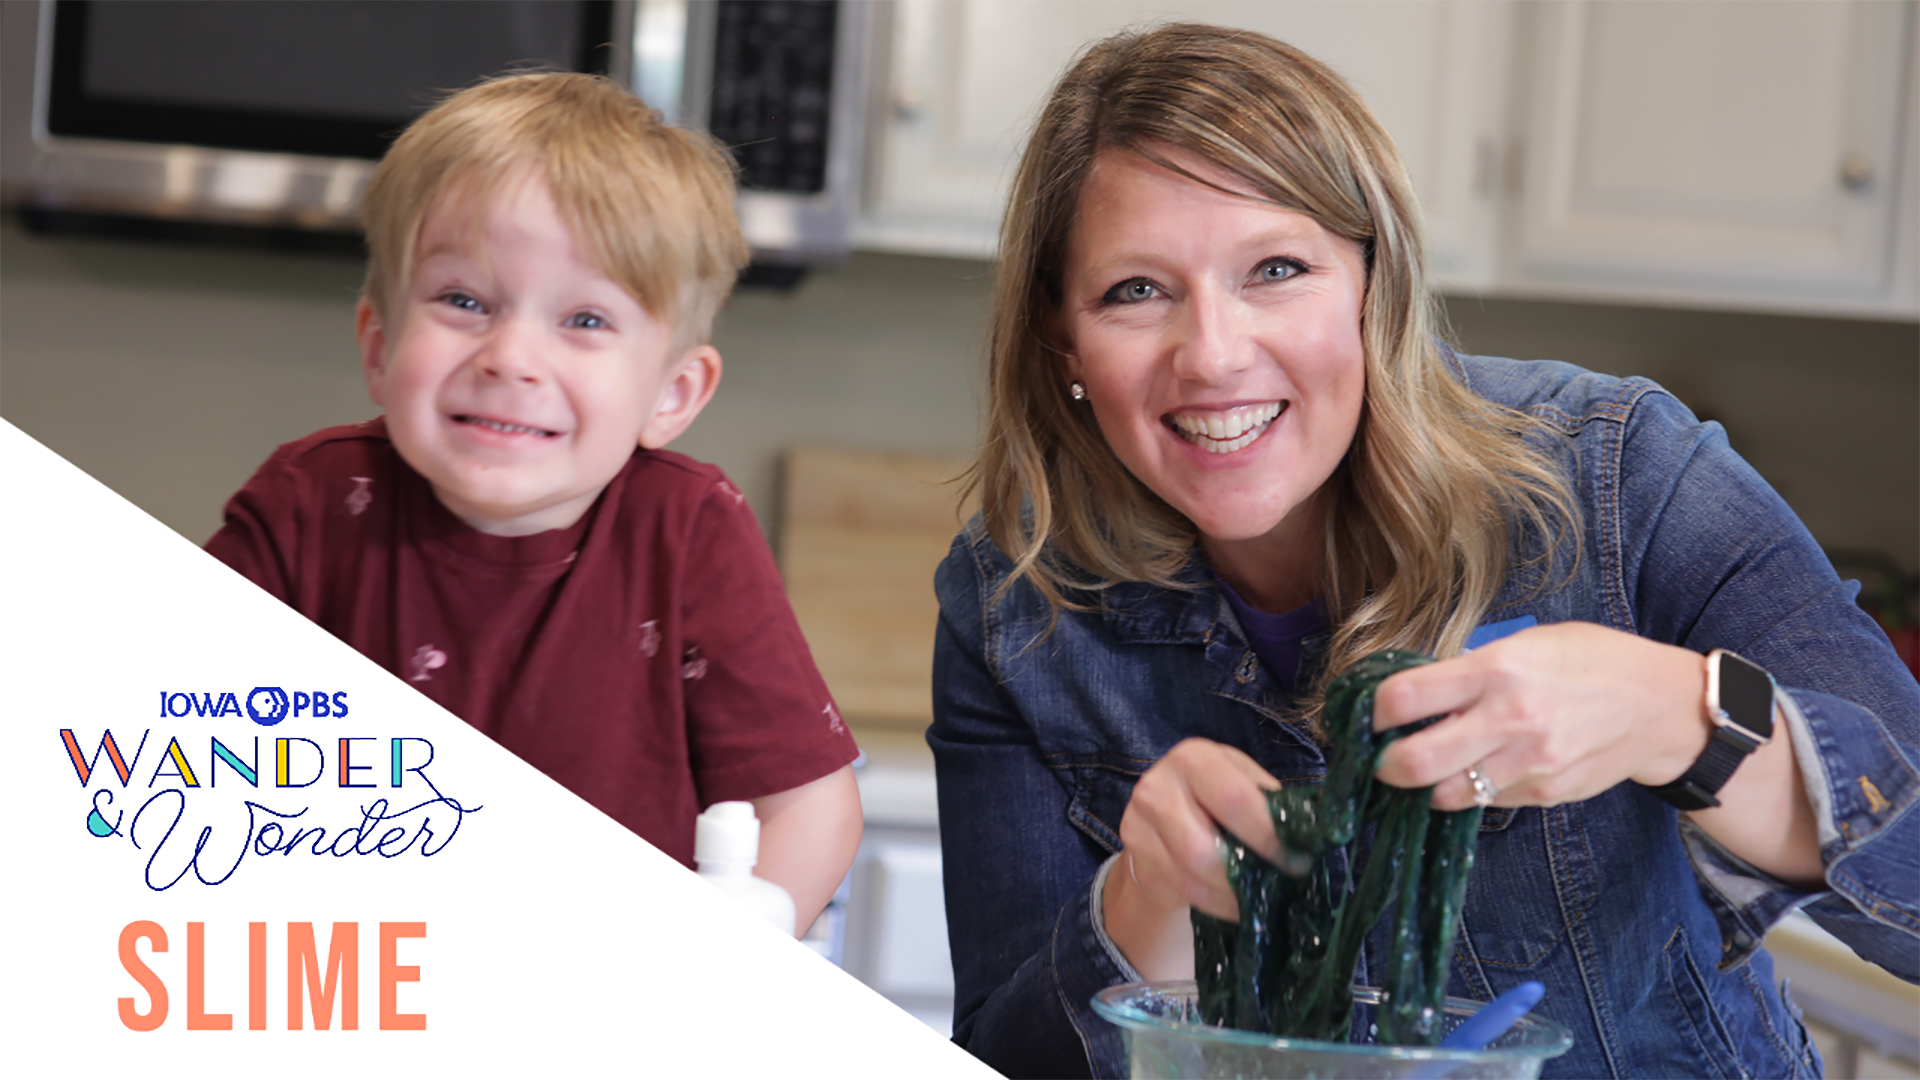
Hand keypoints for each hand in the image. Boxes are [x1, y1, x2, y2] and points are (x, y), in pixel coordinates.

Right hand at [1102, 738, 1281, 978]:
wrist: (1163, 810)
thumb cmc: (1218, 794)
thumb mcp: (1244, 782)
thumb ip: (1269, 804)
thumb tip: (1308, 836)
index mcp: (1194, 758)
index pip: (1234, 800)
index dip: (1268, 837)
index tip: (1295, 860)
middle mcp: (1157, 787)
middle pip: (1204, 851)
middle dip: (1246, 875)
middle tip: (1278, 886)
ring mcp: (1138, 825)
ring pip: (1192, 879)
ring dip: (1232, 897)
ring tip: (1258, 899)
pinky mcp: (1136, 858)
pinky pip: (1182, 893)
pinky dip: (1216, 904)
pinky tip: (1234, 903)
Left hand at [1370, 622, 1708, 809]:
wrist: (1659, 706)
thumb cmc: (1590, 662)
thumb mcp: (1528, 644)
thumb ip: (1471, 668)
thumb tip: (1419, 691)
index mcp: (1497, 670)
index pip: (1405, 697)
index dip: (1374, 711)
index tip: (1370, 715)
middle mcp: (1509, 719)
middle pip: (1414, 763)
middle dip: (1384, 766)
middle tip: (1381, 759)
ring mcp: (1528, 764)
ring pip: (1445, 795)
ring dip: (1426, 786)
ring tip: (1429, 767)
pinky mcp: (1545, 794)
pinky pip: (1487, 803)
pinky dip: (1472, 792)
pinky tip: (1478, 771)